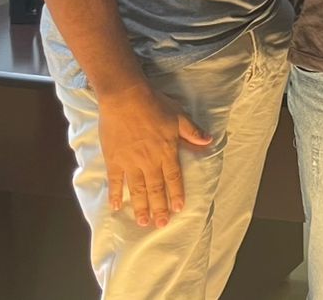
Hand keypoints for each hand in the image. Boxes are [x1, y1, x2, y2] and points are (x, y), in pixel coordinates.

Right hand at [96, 82, 212, 227]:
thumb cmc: (154, 104)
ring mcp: (130, 162)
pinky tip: (115, 207)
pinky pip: (115, 181)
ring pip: (137, 190)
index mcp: (166, 152)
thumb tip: (208, 142)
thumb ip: (192, 132)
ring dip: (140, 207)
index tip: (178, 208)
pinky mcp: (113, 160)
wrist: (125, 98)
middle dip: (159, 208)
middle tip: (161, 224)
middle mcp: (149, 161)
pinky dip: (115, 195)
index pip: (174, 178)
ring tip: (142, 222)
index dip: (177, 194)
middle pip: (156, 189)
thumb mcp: (179, 116)